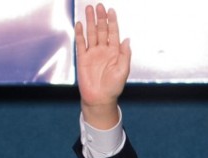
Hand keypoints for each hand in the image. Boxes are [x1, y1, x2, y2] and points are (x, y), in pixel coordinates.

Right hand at [75, 3, 131, 128]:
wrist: (100, 98)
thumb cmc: (113, 87)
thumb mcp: (123, 71)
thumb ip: (125, 54)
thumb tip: (127, 39)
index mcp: (115, 52)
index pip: (113, 33)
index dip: (112, 22)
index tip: (111, 11)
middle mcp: (103, 50)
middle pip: (101, 30)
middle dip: (101, 18)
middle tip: (99, 6)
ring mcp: (92, 53)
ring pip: (91, 33)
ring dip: (90, 21)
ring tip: (89, 9)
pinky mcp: (82, 58)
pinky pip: (81, 43)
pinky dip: (80, 33)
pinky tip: (80, 24)